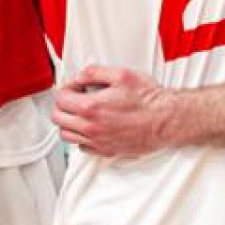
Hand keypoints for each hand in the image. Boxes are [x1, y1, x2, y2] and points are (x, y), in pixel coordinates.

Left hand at [52, 65, 175, 157]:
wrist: (165, 120)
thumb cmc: (148, 99)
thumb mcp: (121, 75)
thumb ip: (94, 73)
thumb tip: (79, 77)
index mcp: (92, 107)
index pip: (60, 99)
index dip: (66, 89)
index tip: (74, 87)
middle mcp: (91, 127)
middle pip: (58, 119)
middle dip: (63, 106)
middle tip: (74, 99)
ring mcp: (98, 141)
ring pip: (67, 135)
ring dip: (69, 123)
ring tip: (81, 113)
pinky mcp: (106, 151)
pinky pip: (82, 147)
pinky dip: (82, 137)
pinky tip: (93, 127)